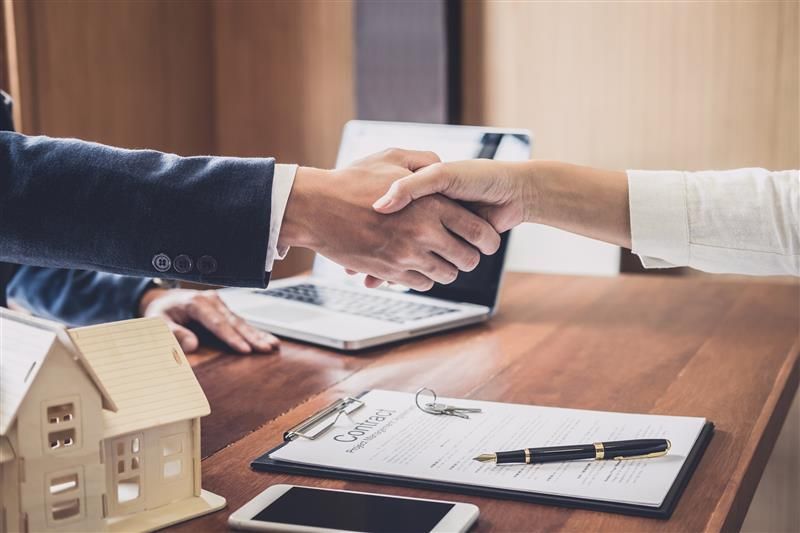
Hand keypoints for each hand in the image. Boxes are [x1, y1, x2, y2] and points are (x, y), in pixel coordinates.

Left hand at [139, 288, 279, 353]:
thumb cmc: (161, 312)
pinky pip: (240, 322)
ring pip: (241, 321)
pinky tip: (267, 339)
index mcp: (196, 303)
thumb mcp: (158, 322)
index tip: (244, 349)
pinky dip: (254, 331)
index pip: (217, 323)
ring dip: (257, 334)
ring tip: (273, 345)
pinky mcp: (224, 309)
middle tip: (266, 349)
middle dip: (252, 337)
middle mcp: (211, 300)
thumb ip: (172, 333)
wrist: (162, 298)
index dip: (231, 337)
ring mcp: (220, 303)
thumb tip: (191, 346)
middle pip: (234, 322)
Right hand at [278, 149, 501, 290]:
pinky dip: (424, 277)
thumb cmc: (351, 180)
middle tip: (464, 250)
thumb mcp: (391, 156)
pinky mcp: (390, 271)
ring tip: (441, 256)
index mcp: (432, 204)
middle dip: (470, 256)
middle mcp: (424, 232)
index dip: (486, 237)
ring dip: (447, 268)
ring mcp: (407, 255)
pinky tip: (418, 263)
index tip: (484, 237)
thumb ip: (424, 162)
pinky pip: (421, 283)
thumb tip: (444, 168)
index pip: (478, 231)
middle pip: (467, 259)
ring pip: (446, 275)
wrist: (315, 207)